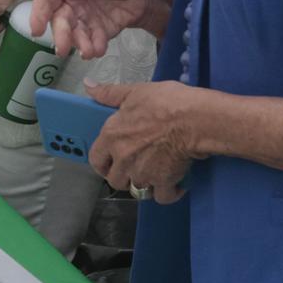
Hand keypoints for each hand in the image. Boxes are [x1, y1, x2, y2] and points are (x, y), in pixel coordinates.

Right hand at [30, 0, 174, 59]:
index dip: (39, 13)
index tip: (36, 30)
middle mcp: (69, 2)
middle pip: (58, 20)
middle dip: (60, 35)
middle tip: (62, 50)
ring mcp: (82, 19)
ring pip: (74, 34)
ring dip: (78, 44)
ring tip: (88, 52)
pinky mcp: (96, 32)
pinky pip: (93, 41)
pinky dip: (95, 47)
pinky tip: (99, 50)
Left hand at [85, 78, 204, 203]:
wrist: (193, 119)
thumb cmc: (165, 102)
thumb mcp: (135, 92)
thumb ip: (109, 93)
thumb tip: (88, 86)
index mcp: (112, 137)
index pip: (96, 160)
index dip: (103, 163)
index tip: (110, 163)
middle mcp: (123, 159)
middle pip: (115, 180)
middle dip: (124, 177)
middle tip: (136, 168)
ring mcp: (142, 173)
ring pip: (137, 190)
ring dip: (145, 185)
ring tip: (155, 174)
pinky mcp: (163, 182)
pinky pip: (162, 197)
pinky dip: (169, 193)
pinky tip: (175, 184)